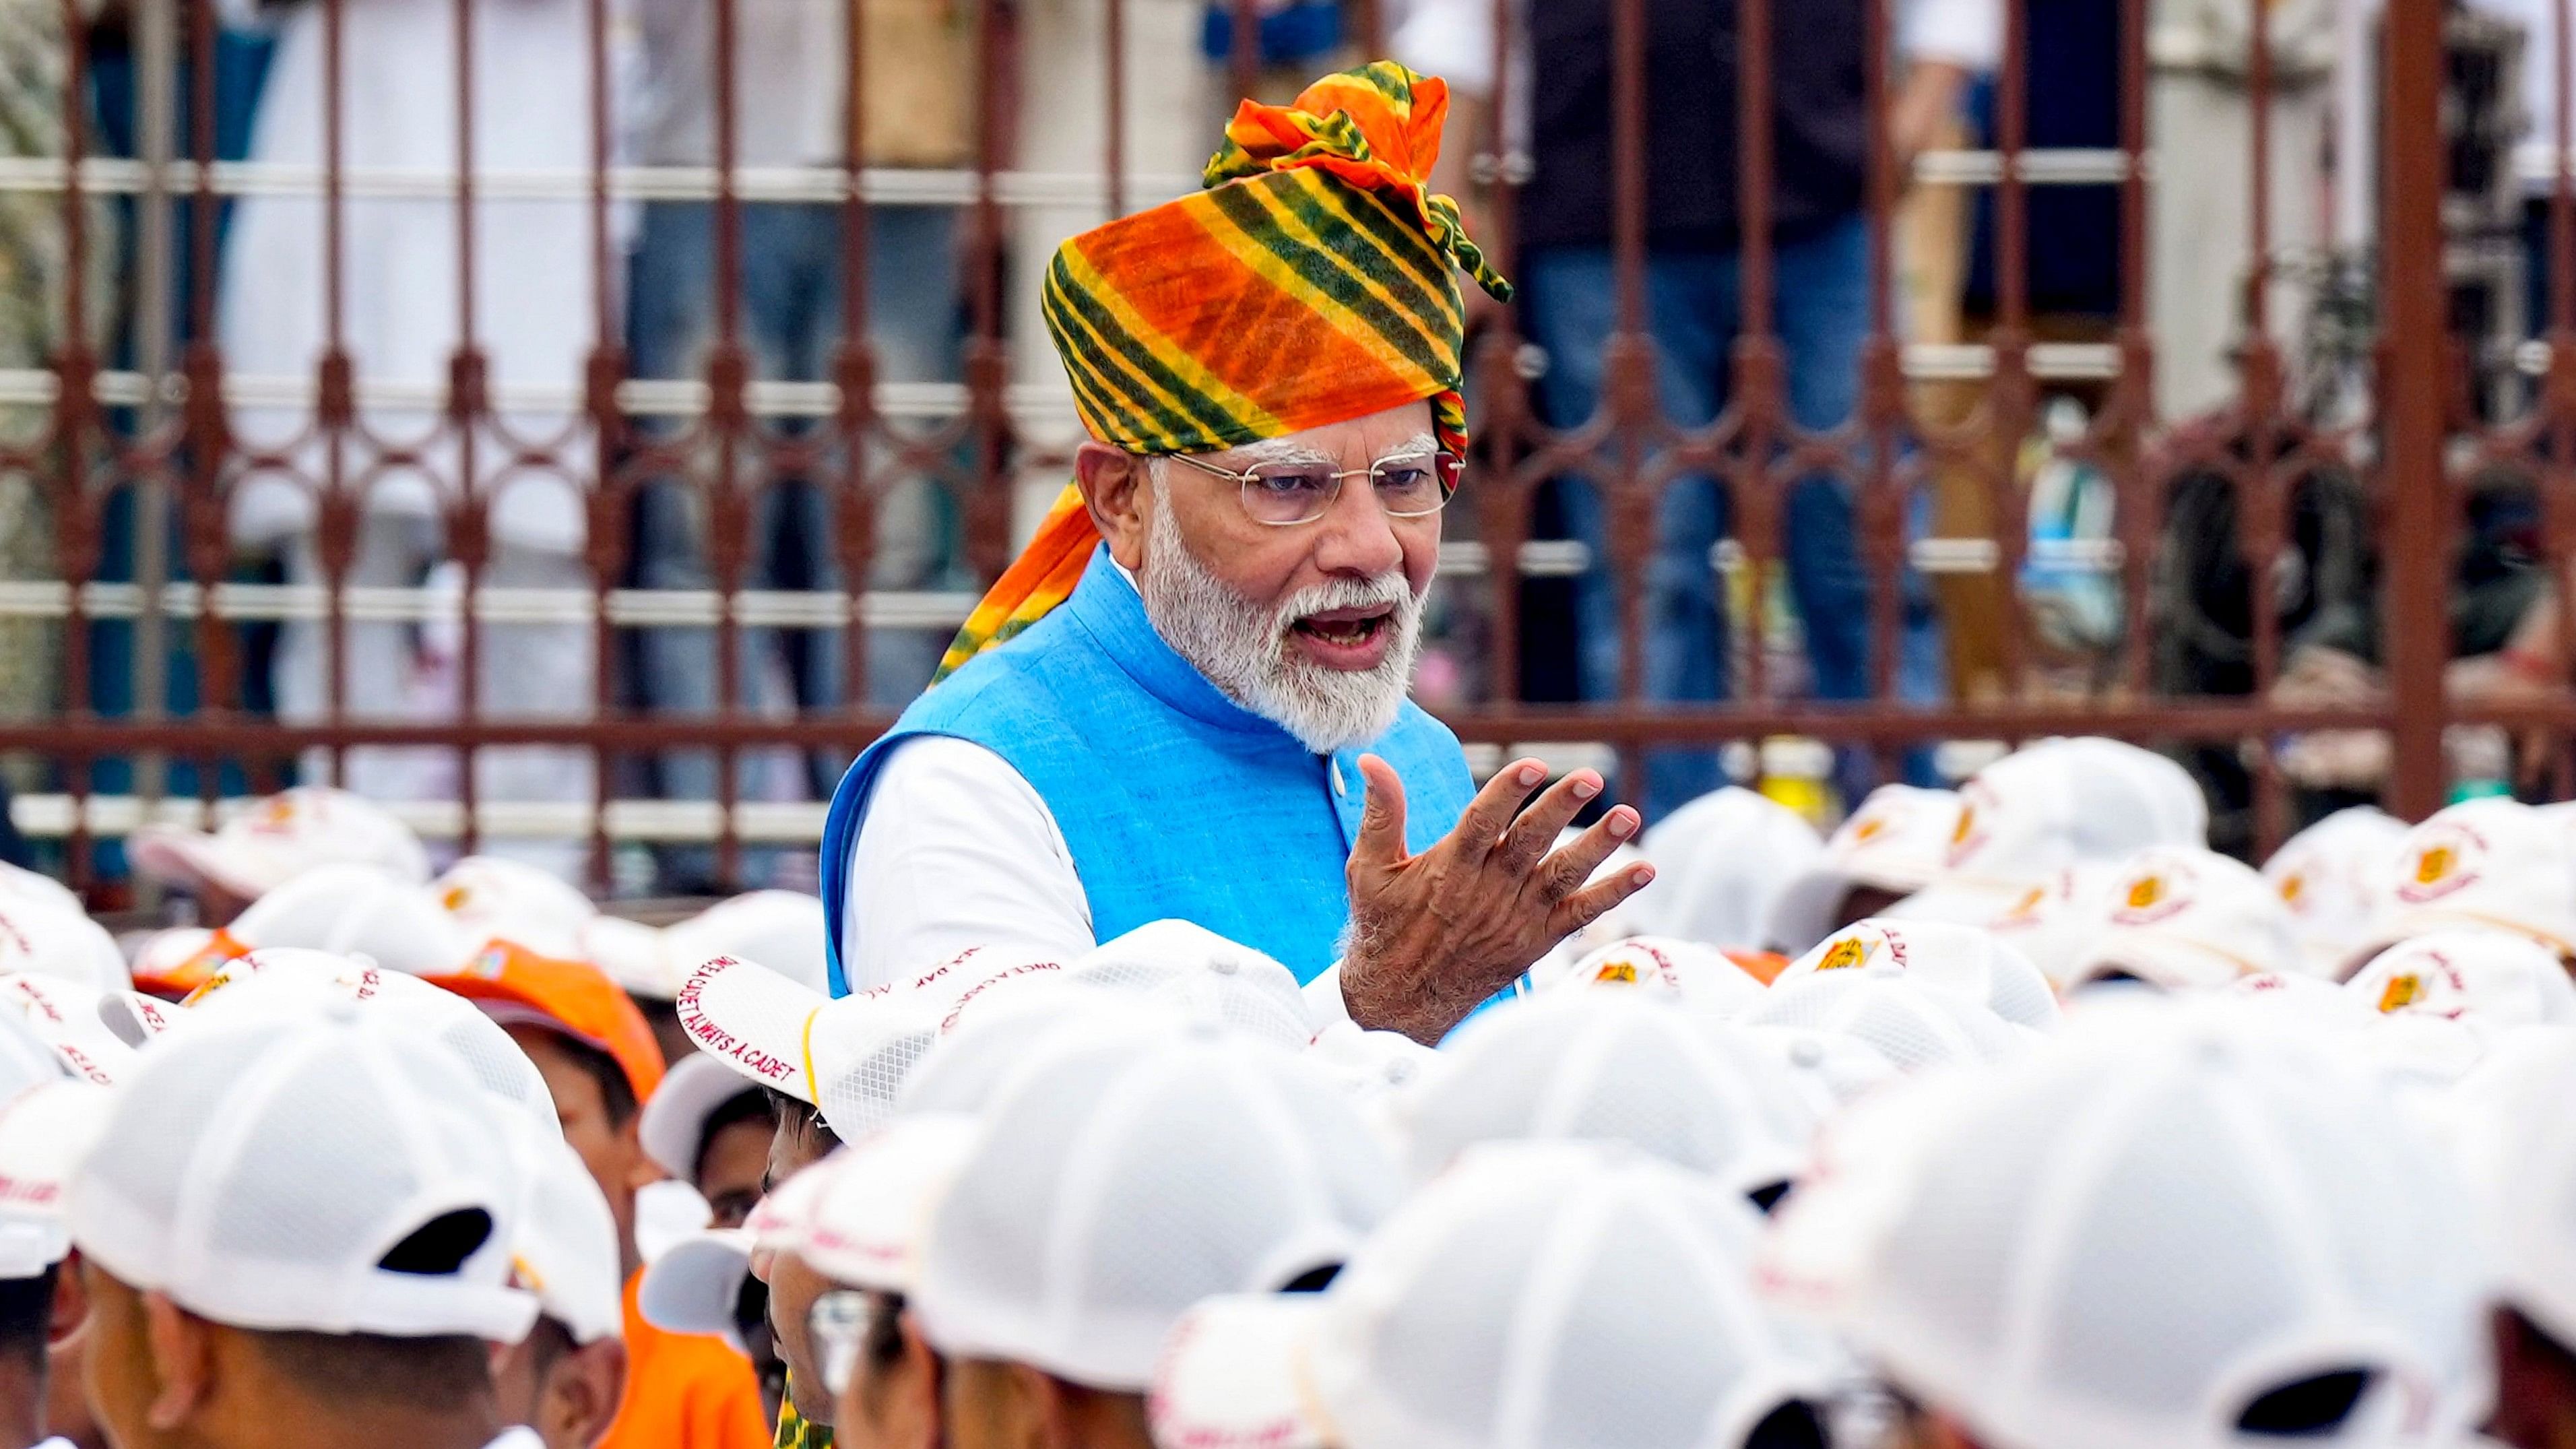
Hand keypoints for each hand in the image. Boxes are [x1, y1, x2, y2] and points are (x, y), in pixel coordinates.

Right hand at [1340, 755, 1653, 1043]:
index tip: (1533, 765)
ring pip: (1562, 875)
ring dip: (1597, 846)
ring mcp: (1515, 917)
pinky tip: (1644, 871)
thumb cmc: (1384, 925)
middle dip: (1559, 809)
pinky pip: (1580, 915)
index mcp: (1448, 870)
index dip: (1507, 792)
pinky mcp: (1536, 941)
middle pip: (1529, 843)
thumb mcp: (1369, 869)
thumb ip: (1381, 814)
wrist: (1402, 999)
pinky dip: (1613, 895)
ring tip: (1628, 815)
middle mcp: (1487, 892)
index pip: (1481, 823)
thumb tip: (1371, 760)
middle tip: (1590, 779)